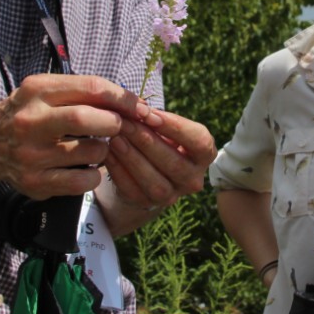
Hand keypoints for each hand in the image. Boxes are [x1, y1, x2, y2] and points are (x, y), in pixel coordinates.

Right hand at [0, 73, 155, 200]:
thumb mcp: (48, 90)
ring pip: (91, 153)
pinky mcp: (34, 182)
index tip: (139, 107)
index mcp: (38, 90)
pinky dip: (94, 176)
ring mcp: (31, 155)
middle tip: (116, 128)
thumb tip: (135, 104)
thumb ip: (85, 92)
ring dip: (104, 151)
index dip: (122, 98)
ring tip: (95, 147)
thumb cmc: (30, 112)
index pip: (92, 87)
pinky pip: (82, 182)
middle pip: (87, 119)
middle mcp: (30, 121)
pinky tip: (86, 168)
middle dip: (113, 124)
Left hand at [100, 109, 215, 229]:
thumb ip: (156, 118)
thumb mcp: (163, 128)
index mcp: (205, 154)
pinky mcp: (147, 204)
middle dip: (146, 140)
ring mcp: (172, 196)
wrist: (144, 171)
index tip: (148, 114)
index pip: (198, 141)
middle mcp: (193, 178)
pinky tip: (108, 154)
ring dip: (132, 158)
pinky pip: (133, 190)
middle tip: (124, 123)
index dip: (174, 127)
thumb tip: (138, 108)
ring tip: (114, 138)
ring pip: (154, 181)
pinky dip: (119, 171)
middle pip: (173, 162)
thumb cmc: (158, 139)